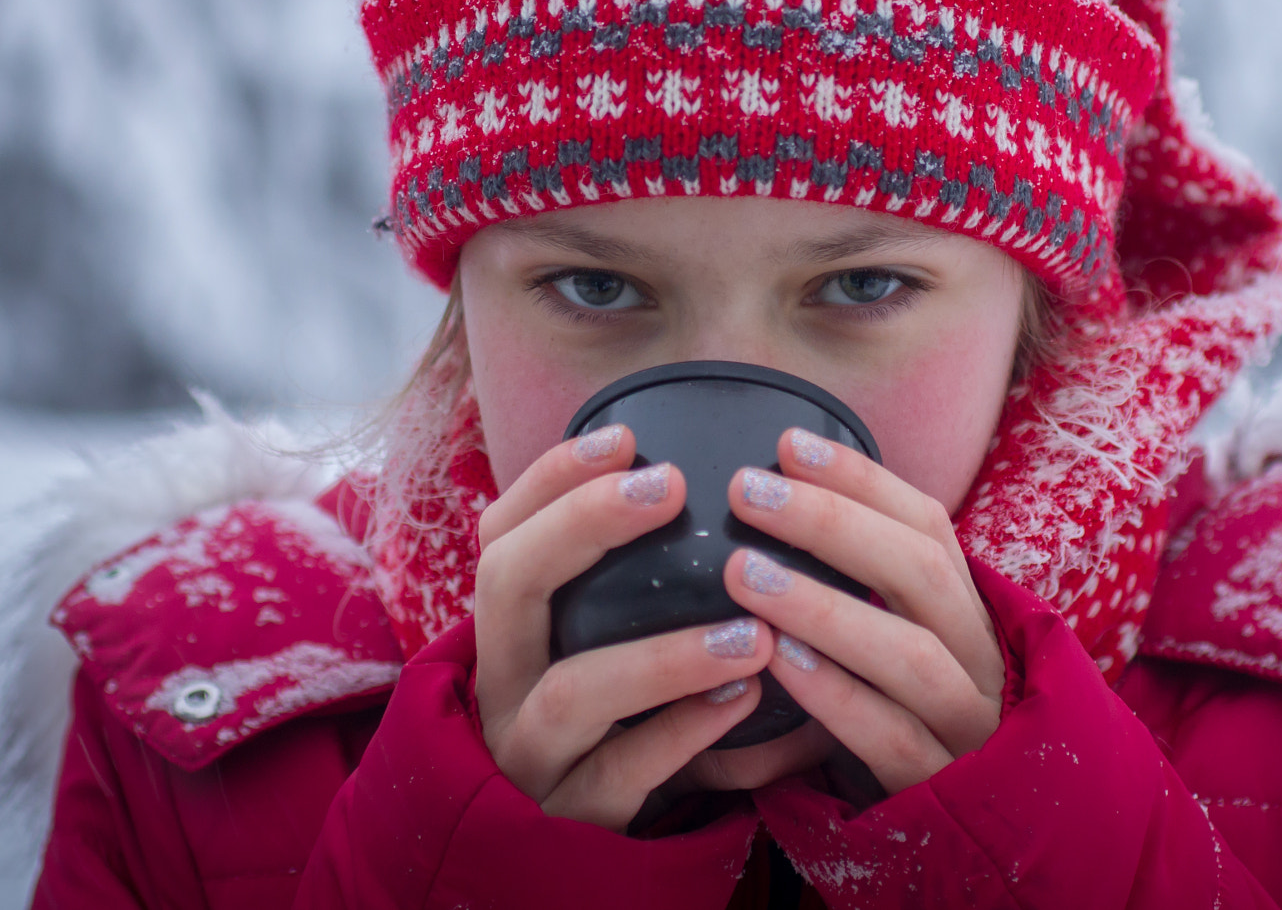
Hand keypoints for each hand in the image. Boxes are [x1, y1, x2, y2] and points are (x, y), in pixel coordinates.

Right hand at [472, 426, 775, 829]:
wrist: (590, 844)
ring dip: (662, 655)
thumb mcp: (632, 644)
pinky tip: (743, 701)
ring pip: (569, 692)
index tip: (626, 438)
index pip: (503, 531)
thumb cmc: (631, 716)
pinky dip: (685, 733)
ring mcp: (531, 751)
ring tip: (750, 633)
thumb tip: (777, 505)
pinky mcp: (572, 814)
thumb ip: (674, 583)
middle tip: (669, 488)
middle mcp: (506, 679)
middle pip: (505, 584)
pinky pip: (621, 772)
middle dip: (580, 524)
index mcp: (515, 625)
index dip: (553, 478)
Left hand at [719, 428, 1004, 794]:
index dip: (859, 479)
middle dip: (831, 522)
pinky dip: (836, 696)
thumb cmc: (903, 719)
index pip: (925, 524)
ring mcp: (968, 723)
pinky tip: (780, 665)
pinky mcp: (941, 787)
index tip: (785, 443)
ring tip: (743, 573)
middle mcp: (979, 657)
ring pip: (909, 654)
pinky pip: (892, 736)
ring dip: (823, 607)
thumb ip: (852, 589)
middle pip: (919, 571)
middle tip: (747, 490)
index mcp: (966, 610)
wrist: (973, 833)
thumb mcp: (890, 646)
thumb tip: (762, 511)